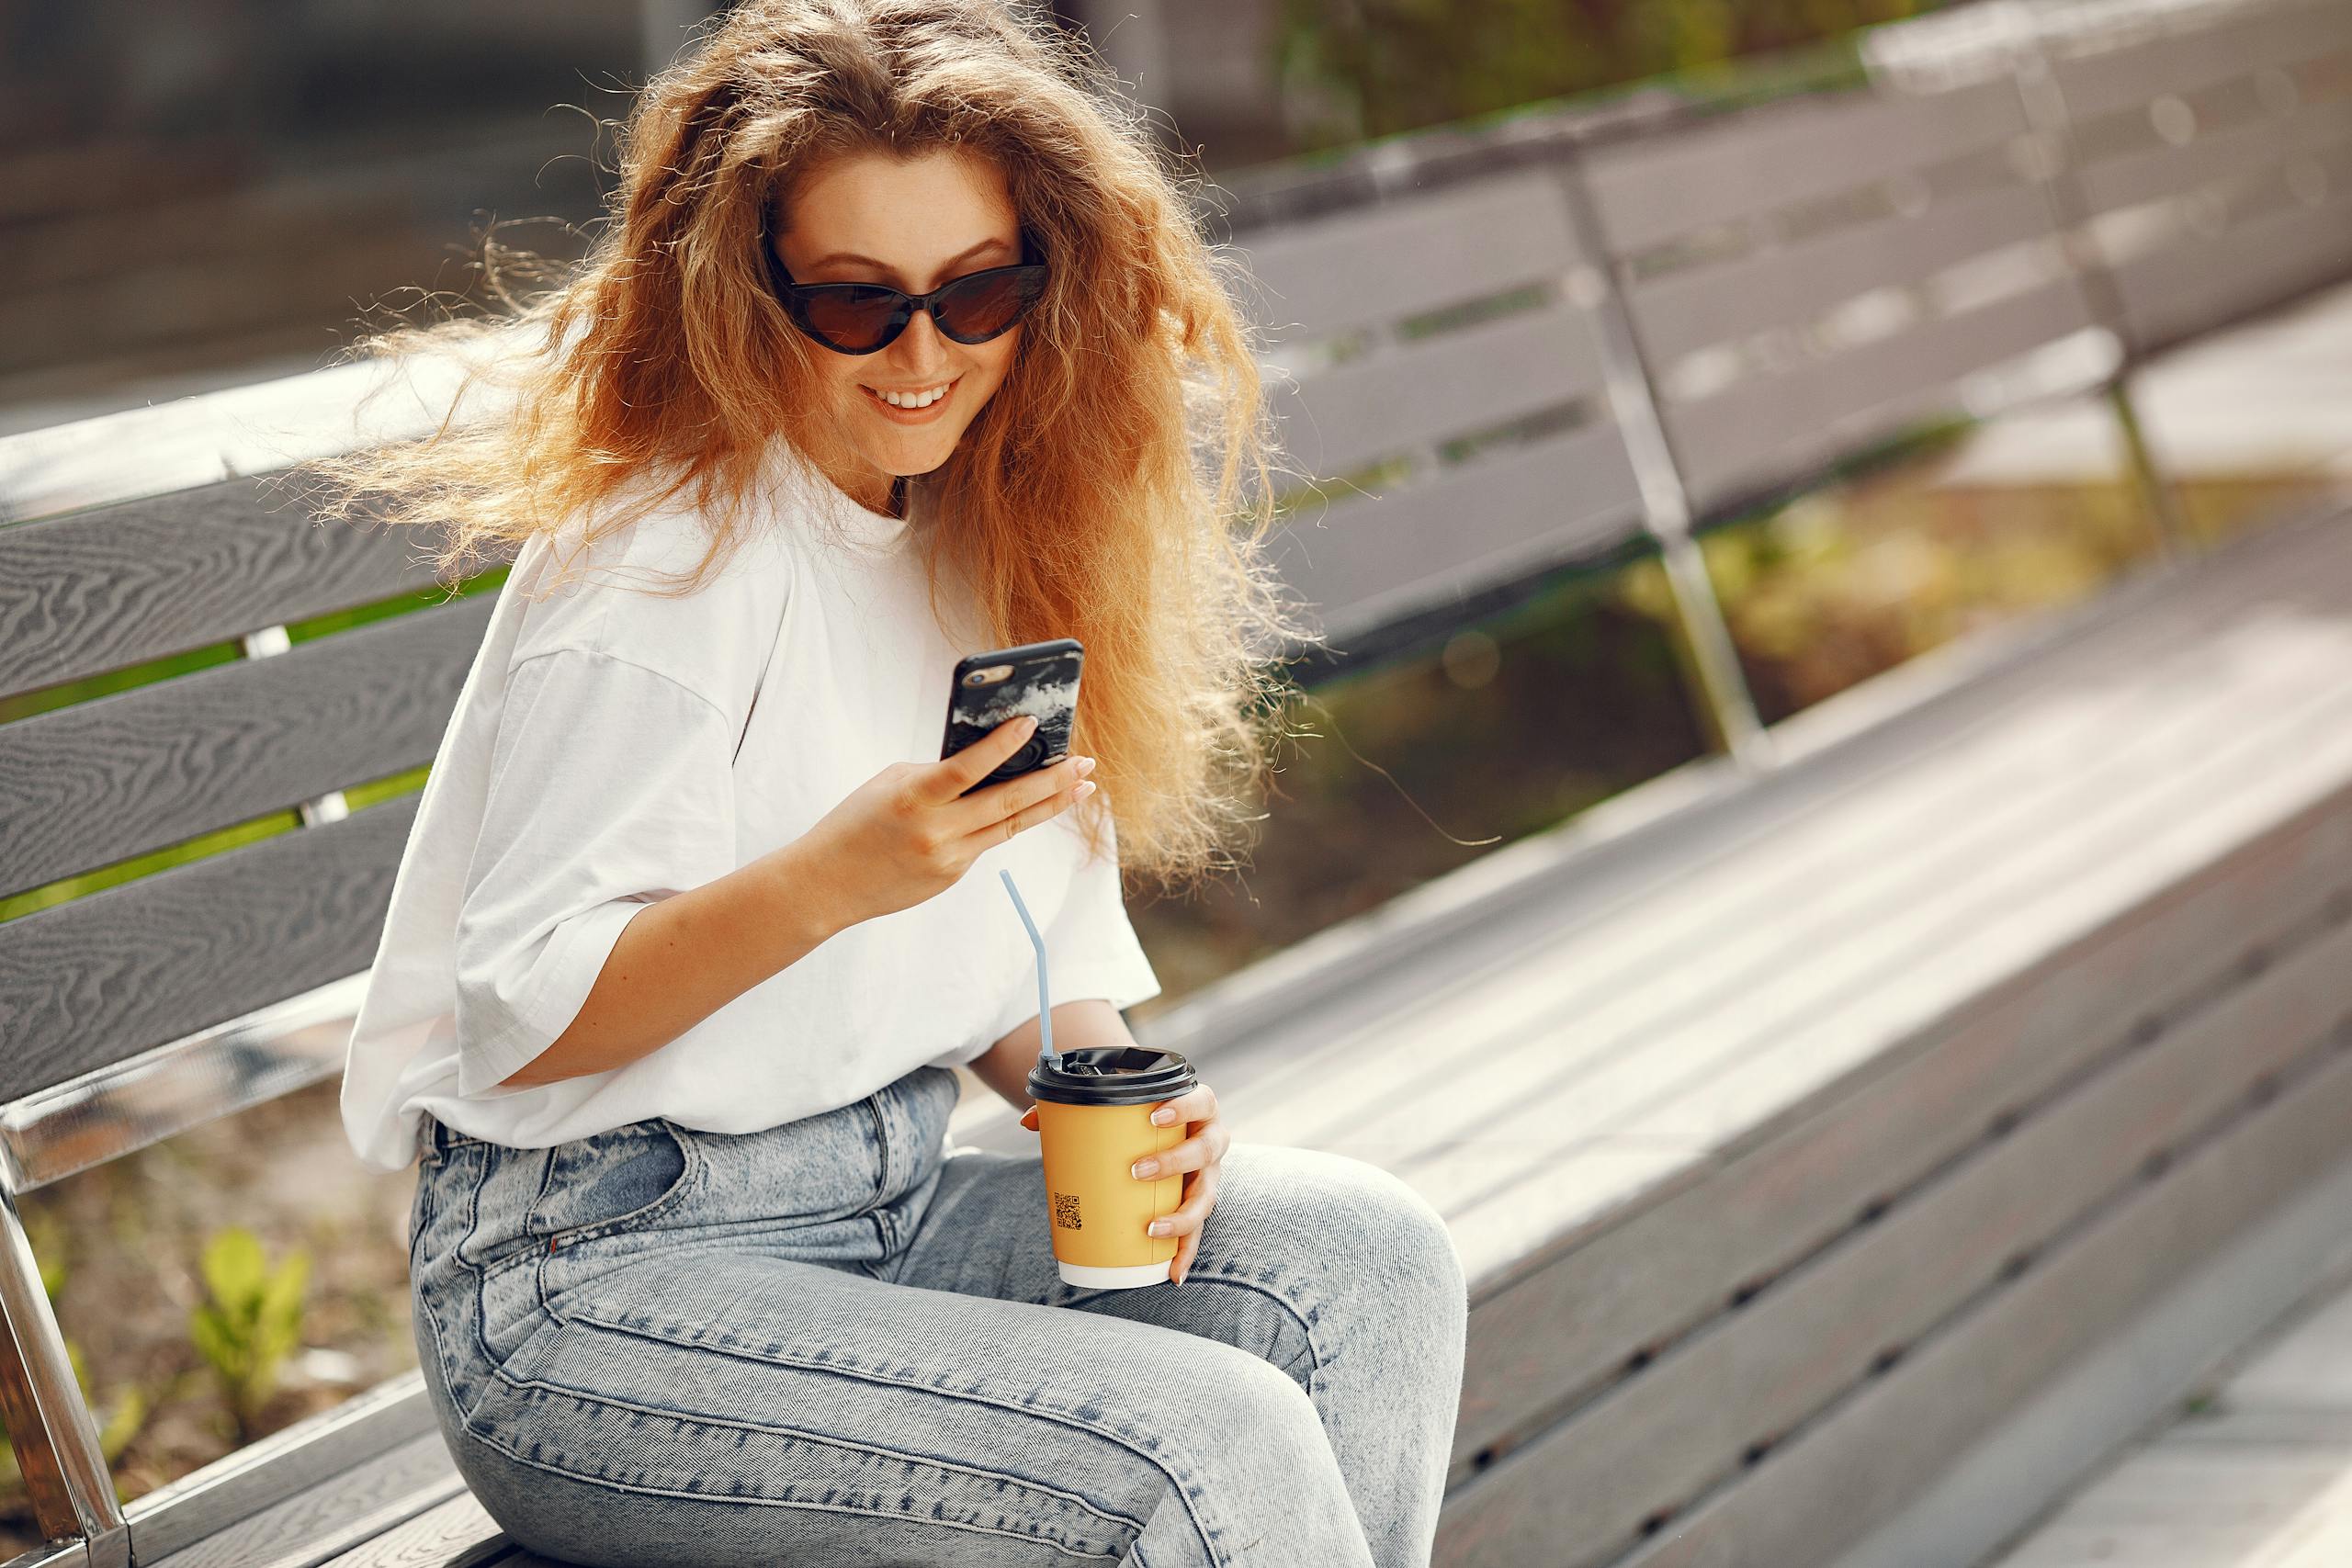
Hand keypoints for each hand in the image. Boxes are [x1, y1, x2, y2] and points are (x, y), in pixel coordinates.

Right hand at [797, 714, 1096, 926]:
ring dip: (1050, 804)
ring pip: (1011, 826)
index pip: (968, 769)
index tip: (1033, 723)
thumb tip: (990, 762)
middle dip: (1052, 781)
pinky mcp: (953, 876)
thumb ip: (938, 774)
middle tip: (1085, 763)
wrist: (827, 884)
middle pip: (1007, 803)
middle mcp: (936, 832)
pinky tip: (1031, 804)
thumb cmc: (856, 822)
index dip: (1003, 746)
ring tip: (1081, 786)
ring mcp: (948, 859)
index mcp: (914, 798)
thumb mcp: (891, 784)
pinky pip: (987, 842)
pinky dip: (1009, 820)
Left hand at [1020, 1081, 1225, 1285]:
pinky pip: (1198, 1231)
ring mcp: (1208, 1175)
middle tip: (1136, 1171)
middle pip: (1206, 1150)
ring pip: (1207, 1196)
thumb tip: (1028, 1123)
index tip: (1154, 1116)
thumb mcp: (1117, 1106)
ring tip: (1151, 1229)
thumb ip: (1075, 1108)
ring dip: (1183, 1216)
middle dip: (1173, 1163)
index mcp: (1198, 1108)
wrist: (1163, 1128)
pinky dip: (1185, 1254)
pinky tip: (1172, 1274)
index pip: (1202, 1101)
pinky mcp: (1198, 1204)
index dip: (1184, 1107)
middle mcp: (1211, 1140)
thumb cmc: (1141, 1115)